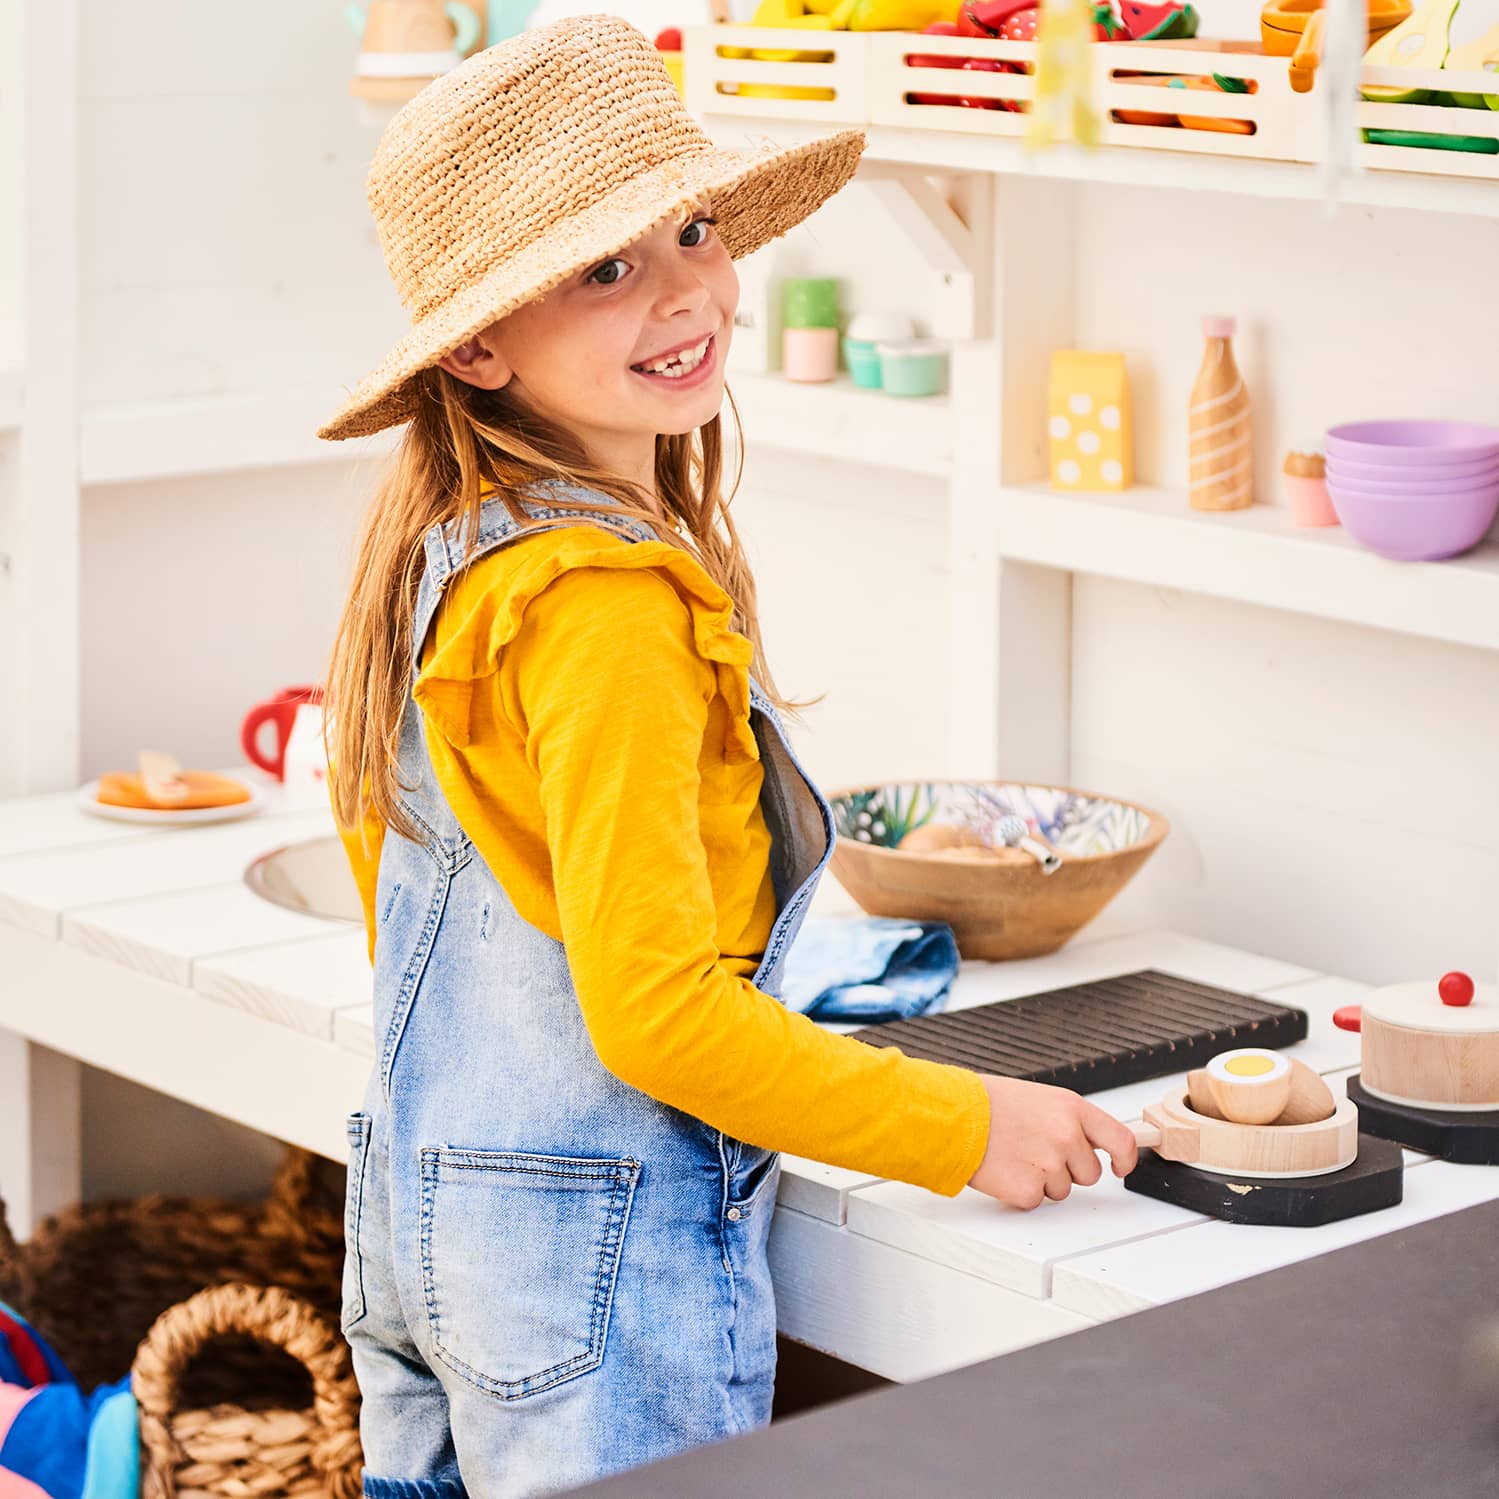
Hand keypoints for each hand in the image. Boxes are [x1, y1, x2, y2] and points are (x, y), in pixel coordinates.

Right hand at [965, 1075, 1138, 1209]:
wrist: (954, 1117)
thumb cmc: (989, 1104)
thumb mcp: (1040, 1099)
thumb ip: (1069, 1120)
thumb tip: (1090, 1142)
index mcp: (1072, 1109)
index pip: (1120, 1140)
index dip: (1125, 1159)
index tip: (1120, 1165)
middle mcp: (1066, 1136)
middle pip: (1089, 1173)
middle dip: (1068, 1169)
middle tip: (1036, 1152)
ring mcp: (1049, 1165)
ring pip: (1063, 1190)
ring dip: (1043, 1180)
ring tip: (1015, 1156)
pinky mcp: (1029, 1190)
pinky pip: (1037, 1201)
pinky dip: (1021, 1192)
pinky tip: (1006, 1169)